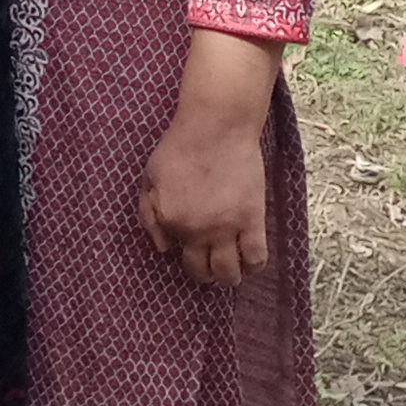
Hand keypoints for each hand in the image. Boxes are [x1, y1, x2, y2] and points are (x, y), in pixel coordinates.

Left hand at [139, 118, 270, 284]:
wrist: (216, 127)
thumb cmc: (180, 148)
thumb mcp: (149, 178)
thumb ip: (148, 215)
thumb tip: (163, 248)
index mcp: (170, 219)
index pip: (176, 254)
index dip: (184, 253)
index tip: (190, 249)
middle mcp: (197, 230)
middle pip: (204, 272)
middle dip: (207, 276)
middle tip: (211, 271)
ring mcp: (227, 227)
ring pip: (230, 272)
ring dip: (230, 277)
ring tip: (232, 273)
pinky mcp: (253, 219)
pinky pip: (257, 256)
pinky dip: (254, 265)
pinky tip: (251, 262)